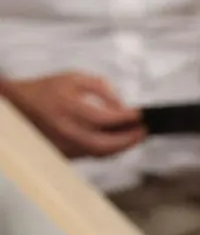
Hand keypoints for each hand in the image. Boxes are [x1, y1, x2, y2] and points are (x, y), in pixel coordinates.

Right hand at [3, 73, 143, 157]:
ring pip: (99, 153)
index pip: (103, 118)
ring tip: (135, 135)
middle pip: (104, 145)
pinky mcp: (64, 154)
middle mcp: (64, 129)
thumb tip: (122, 106)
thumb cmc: (49, 90)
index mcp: (66, 107)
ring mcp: (63, 145)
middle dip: (128, 140)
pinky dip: (108, 149)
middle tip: (143, 131)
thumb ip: (101, 88)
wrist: (20, 104)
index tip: (140, 114)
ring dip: (121, 146)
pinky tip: (119, 140)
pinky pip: (92, 155)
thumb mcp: (74, 78)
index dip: (125, 118)